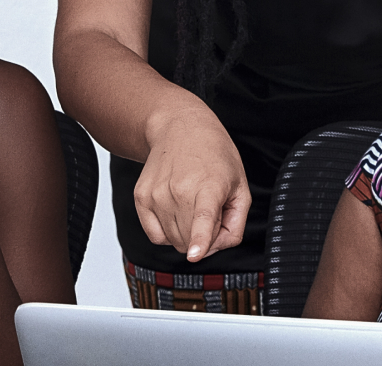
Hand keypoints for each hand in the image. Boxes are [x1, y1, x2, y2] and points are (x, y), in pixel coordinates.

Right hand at [134, 109, 250, 262]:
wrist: (178, 127)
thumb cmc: (214, 155)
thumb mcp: (240, 185)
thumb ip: (236, 223)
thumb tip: (214, 248)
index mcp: (208, 185)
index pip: (203, 217)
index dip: (199, 239)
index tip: (194, 254)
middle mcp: (178, 190)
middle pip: (190, 241)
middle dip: (204, 238)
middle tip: (211, 212)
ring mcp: (156, 195)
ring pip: (174, 242)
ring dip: (186, 233)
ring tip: (193, 204)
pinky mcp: (141, 198)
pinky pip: (156, 236)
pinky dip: (168, 231)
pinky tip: (176, 210)